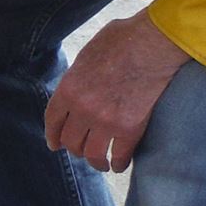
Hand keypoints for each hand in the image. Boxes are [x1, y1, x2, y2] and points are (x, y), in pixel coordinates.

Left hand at [43, 12, 188, 171]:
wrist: (152, 44)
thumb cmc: (121, 40)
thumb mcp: (86, 54)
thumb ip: (78, 77)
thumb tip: (78, 86)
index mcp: (68, 89)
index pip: (53, 121)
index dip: (53, 136)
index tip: (55, 144)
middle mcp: (83, 109)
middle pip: (71, 141)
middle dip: (74, 148)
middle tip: (81, 150)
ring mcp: (106, 122)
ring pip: (92, 154)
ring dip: (95, 161)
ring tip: (100, 163)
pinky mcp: (130, 129)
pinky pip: (120, 156)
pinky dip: (118, 164)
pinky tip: (119, 165)